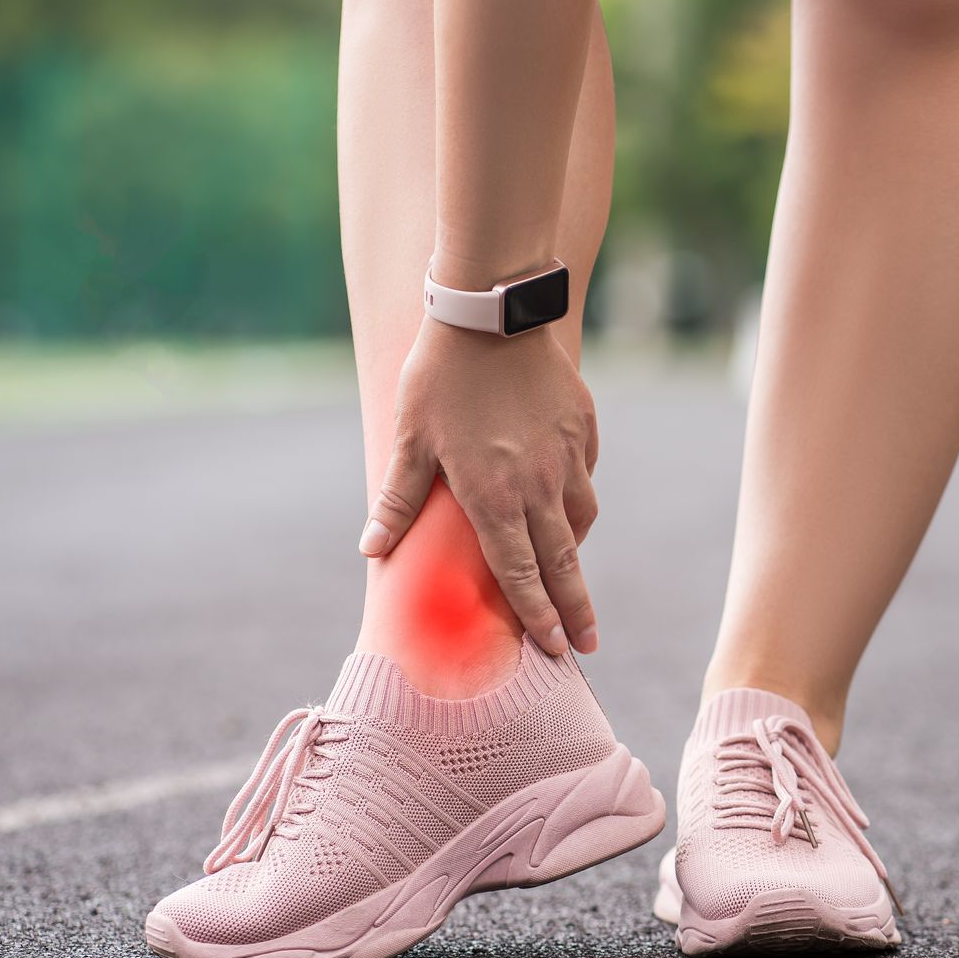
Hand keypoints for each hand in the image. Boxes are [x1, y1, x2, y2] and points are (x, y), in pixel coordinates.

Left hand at [358, 315, 600, 655]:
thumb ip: (398, 499)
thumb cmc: (441, 375)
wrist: (494, 310)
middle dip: (575, 609)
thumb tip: (370, 550)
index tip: (553, 647)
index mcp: (492, 495)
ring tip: (573, 577)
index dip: (535, 614)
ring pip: (581, 520)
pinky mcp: (582, 428)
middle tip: (588, 645)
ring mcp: (566, 456)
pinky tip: (569, 504)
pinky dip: (578, 499)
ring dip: (576, 554)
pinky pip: (585, 476)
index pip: (519, 572)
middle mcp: (537, 484)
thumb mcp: (411, 438)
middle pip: (563, 562)